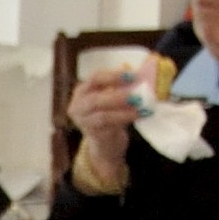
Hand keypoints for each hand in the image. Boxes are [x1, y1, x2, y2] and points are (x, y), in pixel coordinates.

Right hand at [64, 70, 137, 190]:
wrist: (106, 144)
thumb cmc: (109, 115)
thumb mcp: (111, 98)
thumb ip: (120, 88)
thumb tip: (140, 77)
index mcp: (81, 91)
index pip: (95, 79)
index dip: (113, 76)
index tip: (132, 75)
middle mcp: (78, 106)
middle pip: (95, 99)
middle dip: (117, 95)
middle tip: (136, 94)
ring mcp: (84, 123)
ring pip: (103, 116)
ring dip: (124, 110)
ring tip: (140, 106)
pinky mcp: (94, 136)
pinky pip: (110, 127)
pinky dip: (126, 119)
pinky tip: (139, 115)